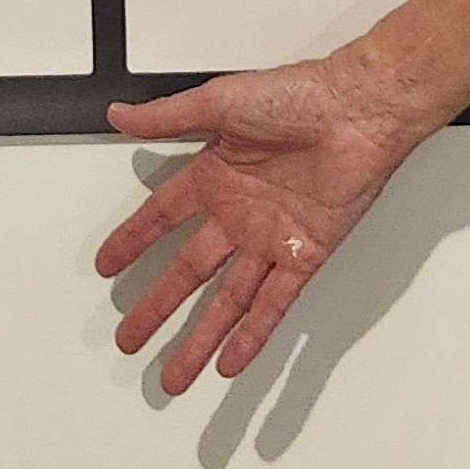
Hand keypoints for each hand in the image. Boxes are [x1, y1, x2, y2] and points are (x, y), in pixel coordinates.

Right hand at [98, 43, 427, 392]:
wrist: (361, 113)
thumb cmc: (299, 96)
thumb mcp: (219, 100)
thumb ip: (166, 116)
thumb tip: (122, 115)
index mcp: (216, 175)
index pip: (162, 217)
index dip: (133, 242)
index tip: (108, 267)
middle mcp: (240, 211)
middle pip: (187, 273)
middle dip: (157, 308)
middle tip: (129, 337)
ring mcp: (271, 238)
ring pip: (227, 301)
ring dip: (200, 338)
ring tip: (175, 372)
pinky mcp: (305, 254)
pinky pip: (274, 304)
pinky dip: (252, 335)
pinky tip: (230, 359)